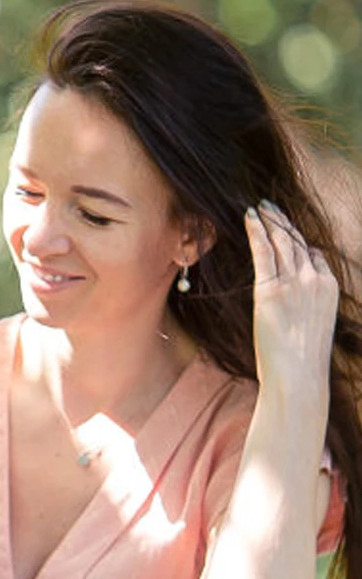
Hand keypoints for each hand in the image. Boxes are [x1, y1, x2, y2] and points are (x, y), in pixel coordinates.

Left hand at [246, 203, 338, 393]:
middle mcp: (314, 278)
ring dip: (269, 220)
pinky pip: (264, 252)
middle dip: (282, 221)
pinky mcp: (271, 289)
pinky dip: (256, 231)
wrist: (298, 373)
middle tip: (269, 205)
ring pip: (281, 241)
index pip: (313, 253)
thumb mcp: (313, 325)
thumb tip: (296, 303)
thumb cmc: (301, 359)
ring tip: (258, 206)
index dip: (297, 240)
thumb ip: (307, 306)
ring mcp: (294, 282)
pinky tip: (249, 218)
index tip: (285, 228)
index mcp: (328, 286)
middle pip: (296, 241)